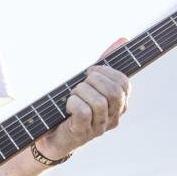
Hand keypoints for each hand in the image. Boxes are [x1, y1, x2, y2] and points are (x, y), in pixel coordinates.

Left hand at [37, 38, 131, 159]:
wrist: (52, 136)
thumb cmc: (73, 106)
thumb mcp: (90, 84)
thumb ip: (106, 64)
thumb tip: (123, 39)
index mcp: (119, 105)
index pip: (125, 83)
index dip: (107, 72)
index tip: (91, 71)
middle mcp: (113, 118)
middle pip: (114, 92)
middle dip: (94, 80)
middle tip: (81, 82)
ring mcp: (99, 128)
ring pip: (99, 102)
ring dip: (81, 91)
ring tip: (72, 94)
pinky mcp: (82, 133)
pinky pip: (83, 112)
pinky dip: (72, 103)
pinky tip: (67, 105)